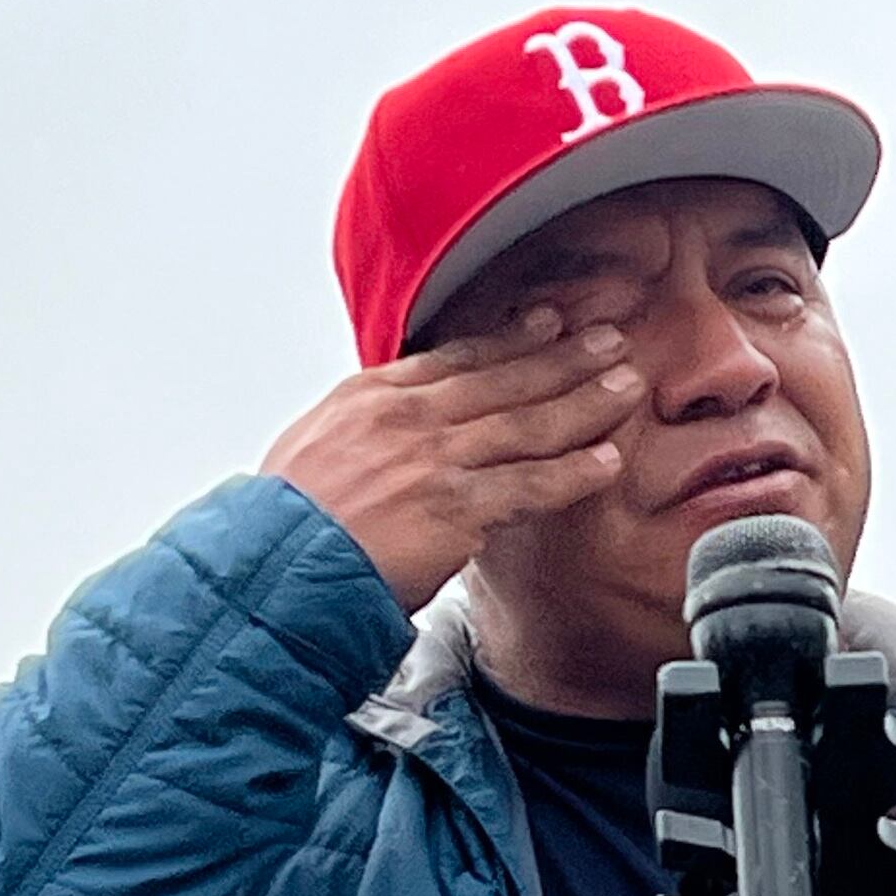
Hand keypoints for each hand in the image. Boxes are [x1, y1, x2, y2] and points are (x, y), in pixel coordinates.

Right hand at [262, 307, 640, 611]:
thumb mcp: (311, 455)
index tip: (548, 323)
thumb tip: (385, 440)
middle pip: (502, 376)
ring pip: (526, 422)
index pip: (454, 357)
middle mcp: (405, 417)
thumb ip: (361, 437)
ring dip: (584, 402)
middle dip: (565, 357)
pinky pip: (529, 485)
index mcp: (368, 398)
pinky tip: (607, 461)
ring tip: (628, 387)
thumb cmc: (284, 531)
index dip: (510, 339)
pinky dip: (573, 472)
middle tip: (611, 340)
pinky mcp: (453, 507)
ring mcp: (432, 460)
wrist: (267, 572)